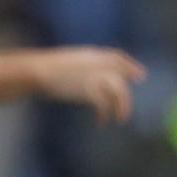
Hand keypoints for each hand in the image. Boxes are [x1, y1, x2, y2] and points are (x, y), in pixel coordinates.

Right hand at [30, 47, 145, 122]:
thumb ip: (87, 67)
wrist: (36, 71)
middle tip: (126, 110)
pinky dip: (104, 115)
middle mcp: (98, 64)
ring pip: (120, 92)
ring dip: (122, 108)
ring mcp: (96, 76)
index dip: (131, 66)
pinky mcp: (90, 89)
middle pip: (121, 79)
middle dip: (126, 95)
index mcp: (91, 54)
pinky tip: (101, 122)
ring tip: (120, 120)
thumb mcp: (71, 62)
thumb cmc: (47, 69)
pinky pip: (105, 105)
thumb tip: (98, 79)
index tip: (140, 75)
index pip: (117, 57)